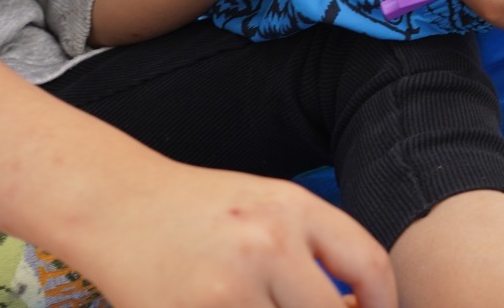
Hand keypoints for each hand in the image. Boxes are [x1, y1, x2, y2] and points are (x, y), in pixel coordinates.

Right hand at [64, 159, 394, 307]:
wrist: (117, 205)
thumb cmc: (199, 210)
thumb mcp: (267, 206)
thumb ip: (316, 247)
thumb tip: (360, 305)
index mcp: (293, 208)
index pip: (369, 264)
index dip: (386, 303)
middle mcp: (267, 244)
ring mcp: (229, 288)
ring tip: (265, 306)